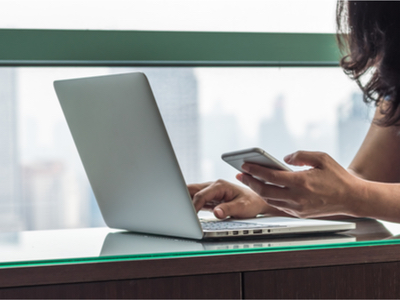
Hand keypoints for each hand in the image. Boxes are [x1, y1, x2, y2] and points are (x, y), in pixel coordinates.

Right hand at [188, 180, 287, 218]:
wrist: (256, 201)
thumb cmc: (251, 202)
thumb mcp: (243, 207)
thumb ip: (228, 209)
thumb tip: (216, 213)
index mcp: (219, 185)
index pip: (200, 195)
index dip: (193, 206)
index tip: (188, 216)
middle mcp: (212, 186)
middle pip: (191, 190)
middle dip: (183, 200)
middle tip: (178, 213)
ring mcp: (209, 191)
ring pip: (191, 194)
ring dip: (185, 202)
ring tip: (180, 214)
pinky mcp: (209, 198)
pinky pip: (195, 199)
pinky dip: (190, 206)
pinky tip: (186, 214)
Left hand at [237, 151, 362, 218]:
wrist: (352, 198)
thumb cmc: (338, 176)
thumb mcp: (321, 158)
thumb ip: (301, 155)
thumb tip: (284, 159)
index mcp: (302, 183)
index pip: (271, 177)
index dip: (255, 170)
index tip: (244, 165)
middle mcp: (297, 198)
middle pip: (265, 190)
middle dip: (250, 182)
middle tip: (240, 174)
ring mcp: (298, 208)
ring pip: (270, 200)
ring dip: (257, 190)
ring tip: (248, 180)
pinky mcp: (299, 214)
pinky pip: (278, 205)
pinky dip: (268, 197)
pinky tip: (263, 188)